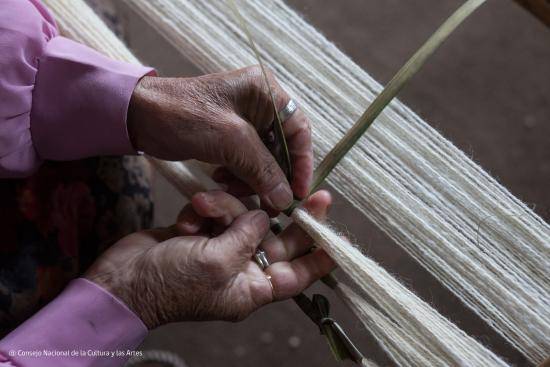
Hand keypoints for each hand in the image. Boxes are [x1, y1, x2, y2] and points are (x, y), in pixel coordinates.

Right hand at [84, 190, 334, 328]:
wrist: (121, 281)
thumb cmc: (170, 284)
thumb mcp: (217, 263)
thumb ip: (248, 235)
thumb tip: (265, 215)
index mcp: (254, 288)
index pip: (299, 274)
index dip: (320, 255)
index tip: (339, 236)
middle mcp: (244, 268)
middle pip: (279, 238)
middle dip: (289, 215)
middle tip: (316, 192)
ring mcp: (223, 248)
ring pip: (244, 217)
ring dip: (226, 207)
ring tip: (202, 208)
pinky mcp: (204, 232)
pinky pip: (217, 211)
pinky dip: (204, 209)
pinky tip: (186, 220)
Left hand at [127, 66, 312, 210]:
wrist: (138, 116)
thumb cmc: (184, 116)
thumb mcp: (230, 141)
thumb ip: (263, 169)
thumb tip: (286, 200)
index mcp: (267, 92)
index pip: (299, 130)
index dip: (303, 163)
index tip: (300, 193)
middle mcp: (260, 104)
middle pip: (282, 147)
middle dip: (273, 175)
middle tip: (268, 201)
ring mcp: (244, 120)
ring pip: (263, 158)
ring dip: (253, 178)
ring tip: (232, 188)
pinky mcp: (228, 136)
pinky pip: (245, 161)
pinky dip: (239, 175)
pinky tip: (221, 180)